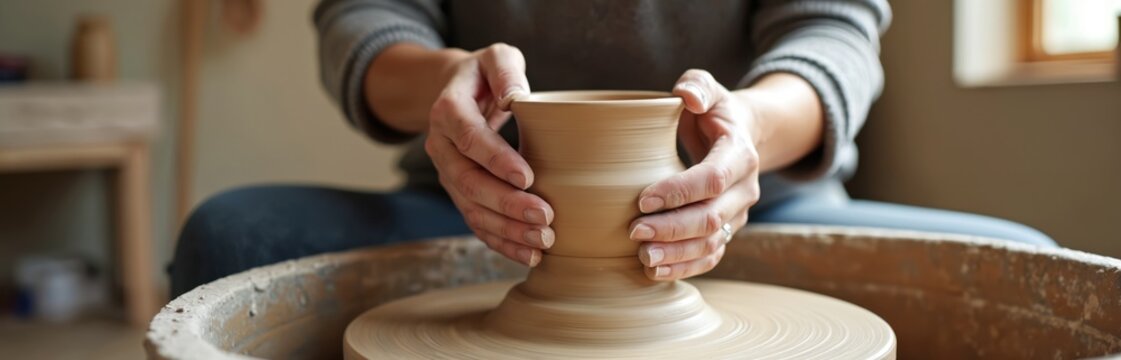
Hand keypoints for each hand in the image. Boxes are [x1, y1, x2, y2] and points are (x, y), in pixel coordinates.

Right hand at [425, 43, 553, 266]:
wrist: (458, 93)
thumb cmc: (486, 75)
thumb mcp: (496, 57)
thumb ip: (505, 70)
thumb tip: (515, 97)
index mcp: (448, 111)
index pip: (470, 139)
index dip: (496, 160)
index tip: (528, 177)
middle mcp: (441, 147)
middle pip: (469, 182)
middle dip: (506, 204)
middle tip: (545, 218)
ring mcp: (448, 175)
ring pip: (472, 209)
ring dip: (507, 230)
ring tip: (543, 240)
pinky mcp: (460, 193)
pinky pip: (477, 223)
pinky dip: (502, 242)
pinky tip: (529, 254)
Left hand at [629, 69, 761, 280]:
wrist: (740, 135)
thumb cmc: (714, 111)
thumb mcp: (708, 88)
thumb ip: (696, 85)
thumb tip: (686, 96)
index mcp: (740, 154)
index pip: (711, 179)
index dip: (678, 192)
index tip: (642, 199)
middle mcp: (745, 189)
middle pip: (711, 218)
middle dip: (672, 229)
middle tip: (634, 232)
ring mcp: (737, 214)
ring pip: (711, 243)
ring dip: (677, 254)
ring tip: (642, 257)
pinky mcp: (727, 230)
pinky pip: (710, 256)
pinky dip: (684, 267)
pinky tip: (654, 271)